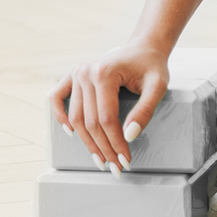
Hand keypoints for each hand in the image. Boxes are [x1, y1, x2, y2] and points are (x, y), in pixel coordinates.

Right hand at [49, 43, 169, 171]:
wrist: (144, 49)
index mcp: (105, 73)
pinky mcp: (73, 75)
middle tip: (115, 167)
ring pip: (76, 117)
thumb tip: (129, 136)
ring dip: (87, 142)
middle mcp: (86, 73)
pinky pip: (57, 98)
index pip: (107, 119)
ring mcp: (77, 73)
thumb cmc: (152, 66)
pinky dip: (60, 116)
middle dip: (103, 148)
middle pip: (90, 122)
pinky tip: (71, 133)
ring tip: (100, 160)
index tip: (126, 161)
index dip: (115, 143)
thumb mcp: (158, 86)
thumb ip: (145, 110)